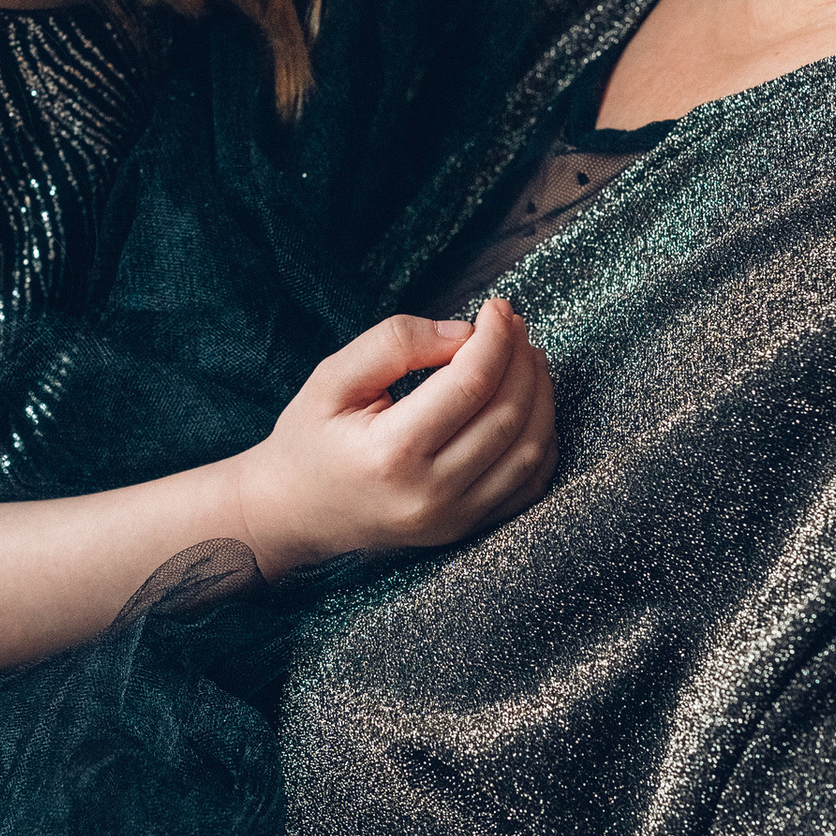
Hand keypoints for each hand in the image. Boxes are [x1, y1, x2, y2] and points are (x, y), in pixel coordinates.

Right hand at [228, 296, 555, 577]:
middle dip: (521, 359)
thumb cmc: (310, 439)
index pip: (470, 384)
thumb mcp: (332, 378)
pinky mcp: (466, 528)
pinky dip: (541, 438)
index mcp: (391, 452)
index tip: (496, 307)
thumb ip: (394, 343)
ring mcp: (453, 518)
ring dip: (541, 395)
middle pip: (508, 414)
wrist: (294, 513)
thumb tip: (464, 332)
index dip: (495, 337)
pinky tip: (529, 403)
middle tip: (513, 324)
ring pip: (530, 450)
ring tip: (526, 357)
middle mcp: (429, 493)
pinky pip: (529, 485)